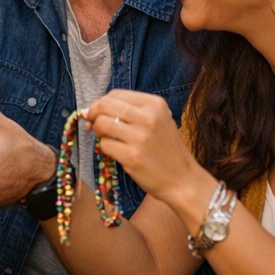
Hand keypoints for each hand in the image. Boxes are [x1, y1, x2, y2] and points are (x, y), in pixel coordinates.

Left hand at [85, 91, 211, 212]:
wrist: (183, 180)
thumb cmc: (167, 150)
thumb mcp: (158, 121)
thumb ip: (130, 112)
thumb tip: (90, 110)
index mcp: (155, 104)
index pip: (115, 94)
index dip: (100, 103)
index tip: (97, 113)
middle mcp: (148, 117)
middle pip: (104, 106)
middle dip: (93, 114)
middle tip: (93, 125)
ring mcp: (140, 137)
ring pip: (101, 124)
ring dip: (99, 132)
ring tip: (109, 139)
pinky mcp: (132, 156)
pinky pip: (104, 145)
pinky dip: (105, 148)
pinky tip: (117, 153)